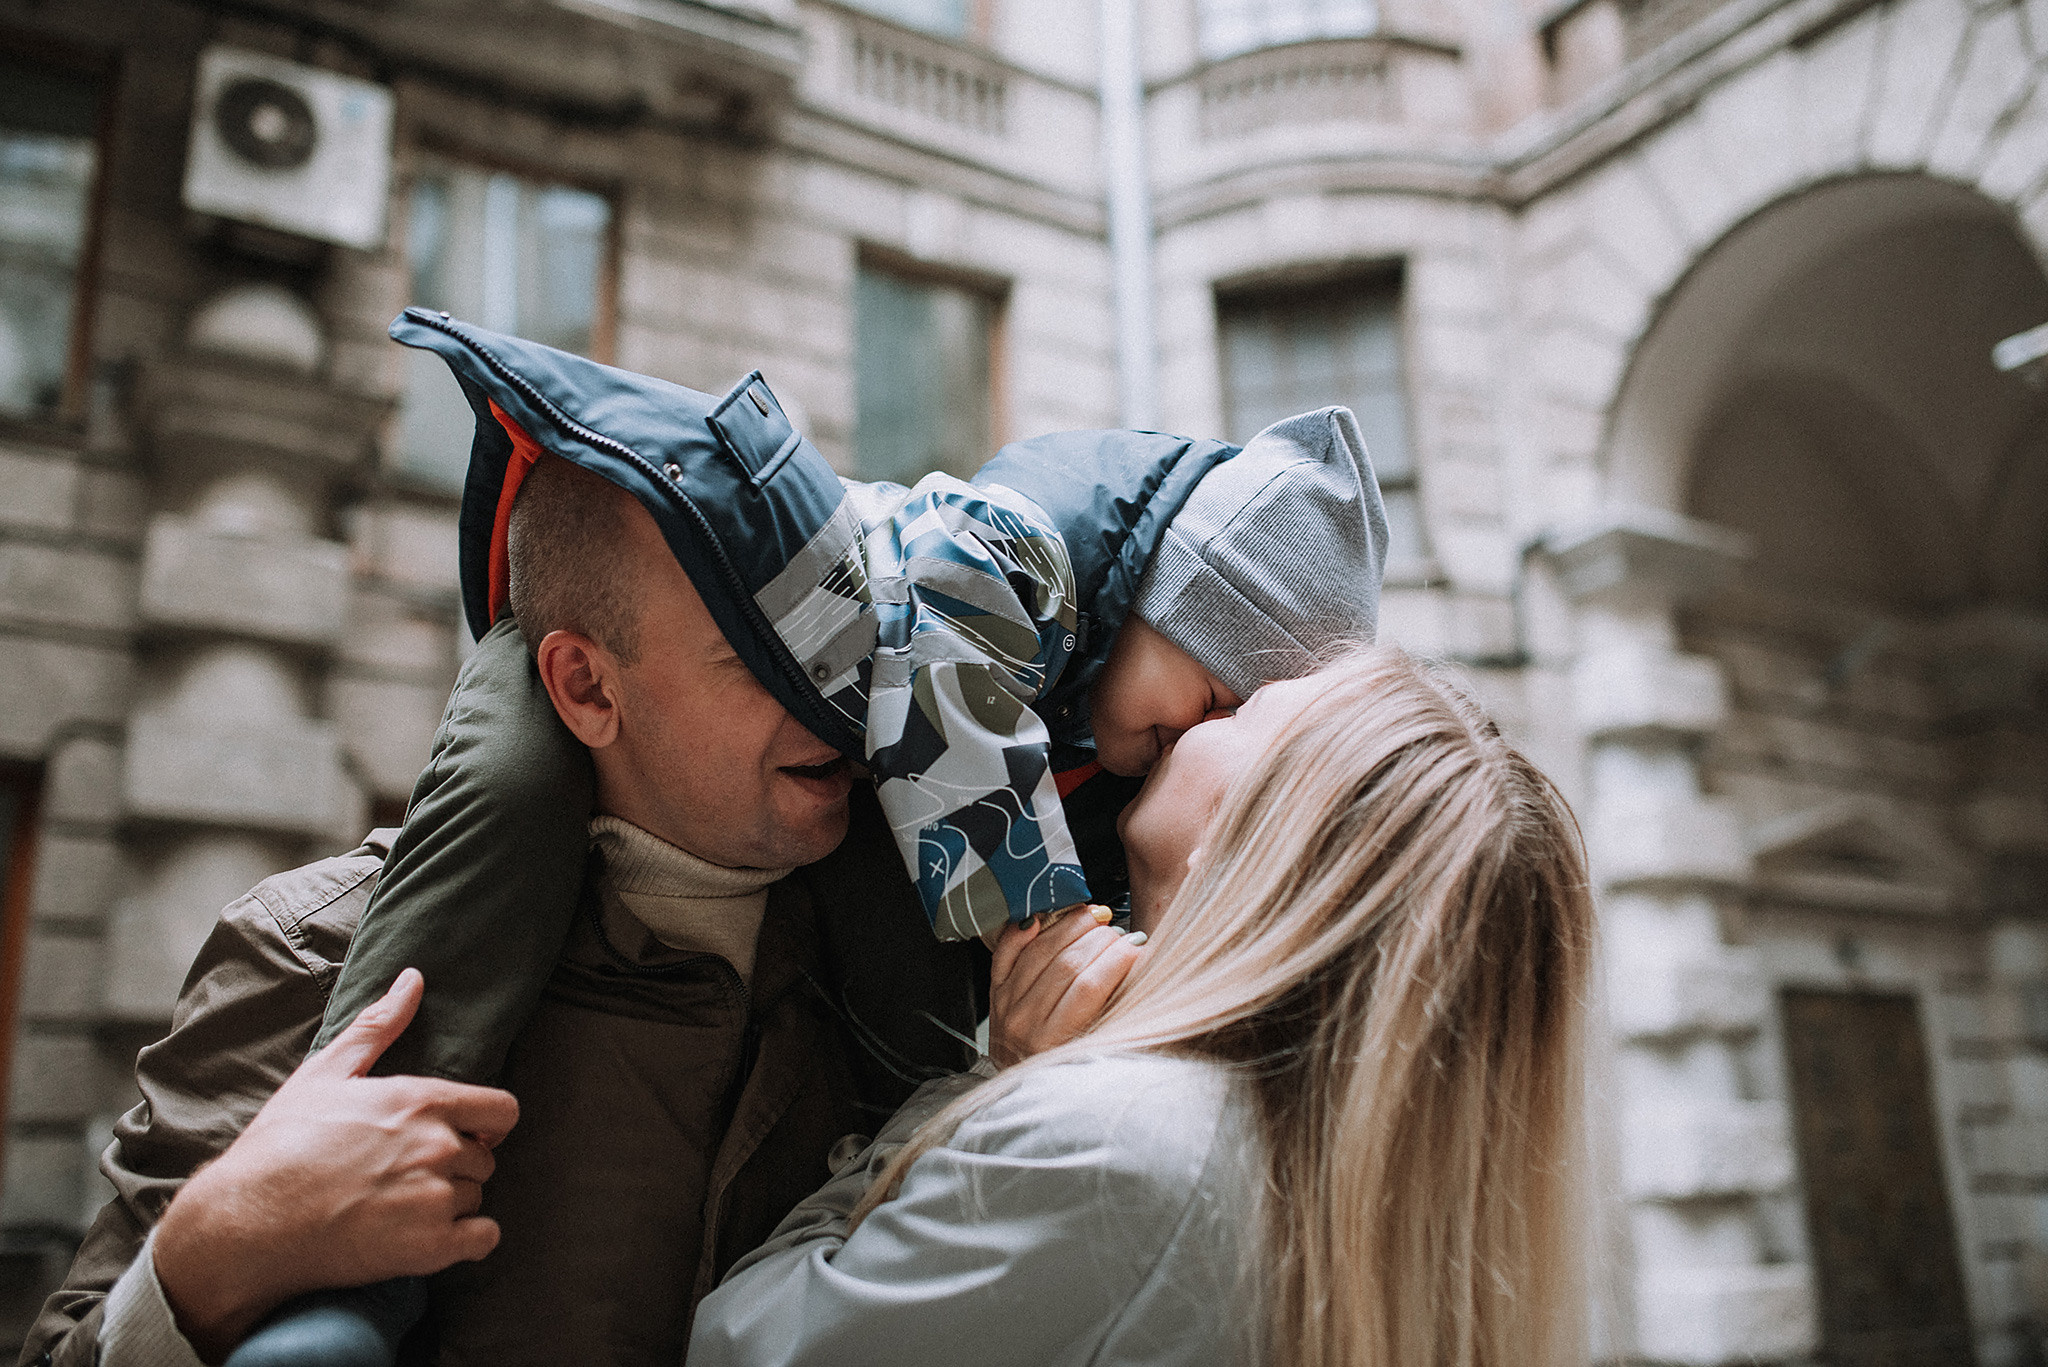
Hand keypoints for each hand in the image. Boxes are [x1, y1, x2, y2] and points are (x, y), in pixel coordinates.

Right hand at [153, 969, 519, 1360]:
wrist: (245, 1221)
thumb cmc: (281, 1144)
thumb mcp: (326, 1073)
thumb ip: (379, 1025)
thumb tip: (413, 978)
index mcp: (423, 1101)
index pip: (503, 1111)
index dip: (483, 1125)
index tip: (456, 1135)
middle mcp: (438, 1146)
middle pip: (485, 1158)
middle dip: (456, 1166)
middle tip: (406, 1175)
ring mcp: (436, 1198)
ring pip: (477, 1197)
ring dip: (451, 1203)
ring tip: (397, 1206)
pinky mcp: (429, 1247)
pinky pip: (482, 1239)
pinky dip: (463, 1240)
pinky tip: (425, 1237)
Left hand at [987, 906, 1145, 1067]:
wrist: (1021, 1082)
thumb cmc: (1065, 1069)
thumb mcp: (1095, 1051)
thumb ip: (1113, 1011)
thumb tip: (1139, 965)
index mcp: (1054, 1042)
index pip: (1090, 987)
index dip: (1117, 959)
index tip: (1137, 945)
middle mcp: (1025, 1023)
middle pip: (1066, 964)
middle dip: (1099, 940)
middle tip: (1120, 933)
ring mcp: (1007, 1005)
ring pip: (1040, 952)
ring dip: (1070, 927)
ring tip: (1094, 918)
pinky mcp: (995, 993)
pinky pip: (1006, 952)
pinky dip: (1023, 932)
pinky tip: (1043, 918)